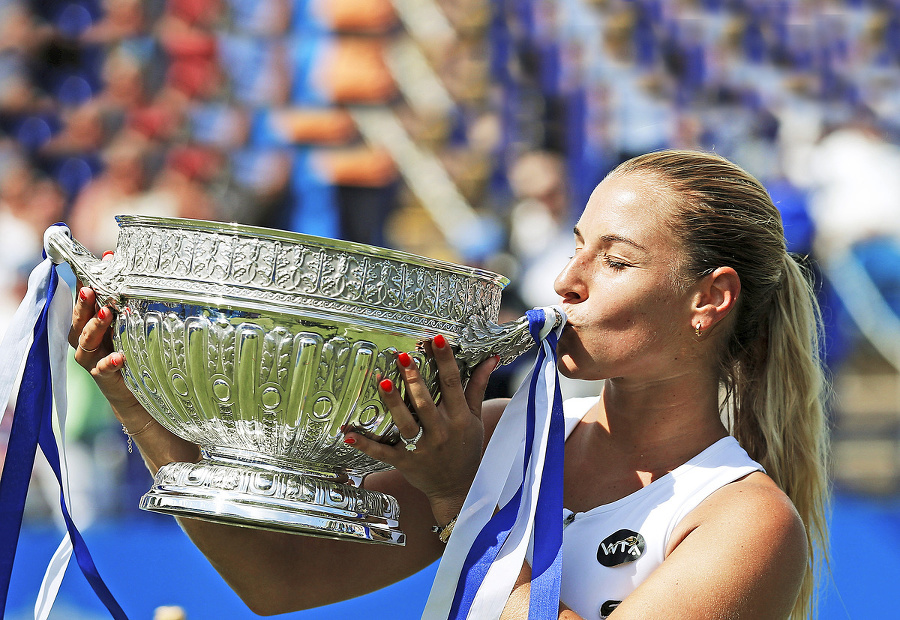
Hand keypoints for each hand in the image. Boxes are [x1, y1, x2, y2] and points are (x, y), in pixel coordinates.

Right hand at [67, 267, 142, 417]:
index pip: (83, 302)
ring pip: (86, 341)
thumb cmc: (126, 350)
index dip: (83, 285)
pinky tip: (119, 356)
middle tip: (90, 290)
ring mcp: (91, 359)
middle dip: (83, 304)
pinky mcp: (102, 375)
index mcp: (88, 324)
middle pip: (79, 319)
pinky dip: (110, 362)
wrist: (131, 389)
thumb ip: (120, 300)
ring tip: (106, 313)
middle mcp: (84, 340)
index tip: (89, 269)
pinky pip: (103, 368)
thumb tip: (115, 259)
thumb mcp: (124, 324)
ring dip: (95, 326)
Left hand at [344, 334, 498, 524]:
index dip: (445, 361)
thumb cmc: (466, 448)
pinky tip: (349, 435)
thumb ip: (477, 387)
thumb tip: (490, 358)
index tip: (437, 340)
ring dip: (393, 403)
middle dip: (414, 379)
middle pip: (426, 402)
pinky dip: (365, 445)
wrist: (458, 489)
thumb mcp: (475, 418)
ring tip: (382, 381)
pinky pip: (382, 453)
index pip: (452, 384)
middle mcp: (441, 432)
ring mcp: (421, 448)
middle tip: (402, 356)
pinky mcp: (404, 462)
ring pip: (405, 423)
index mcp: (459, 418)